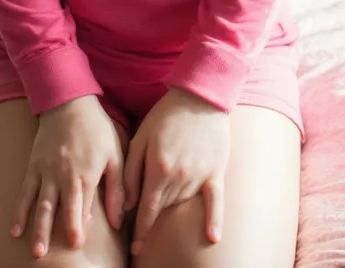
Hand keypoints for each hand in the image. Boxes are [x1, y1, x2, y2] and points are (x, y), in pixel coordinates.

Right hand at [13, 95, 125, 257]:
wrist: (69, 101)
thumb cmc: (96, 128)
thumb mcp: (114, 153)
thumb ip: (117, 186)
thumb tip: (120, 218)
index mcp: (87, 172)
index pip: (83, 204)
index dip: (81, 224)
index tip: (78, 243)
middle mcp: (65, 174)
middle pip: (61, 208)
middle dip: (58, 231)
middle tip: (54, 254)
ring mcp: (46, 171)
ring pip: (42, 204)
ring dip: (38, 228)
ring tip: (36, 251)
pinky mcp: (34, 166)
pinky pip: (25, 192)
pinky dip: (19, 212)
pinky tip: (14, 231)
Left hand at [123, 87, 229, 256]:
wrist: (199, 97)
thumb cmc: (165, 115)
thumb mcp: (140, 138)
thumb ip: (131, 171)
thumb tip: (128, 203)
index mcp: (158, 168)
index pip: (147, 209)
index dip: (141, 231)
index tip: (136, 247)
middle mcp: (179, 177)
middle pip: (164, 209)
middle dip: (154, 221)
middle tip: (146, 236)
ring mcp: (199, 176)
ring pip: (183, 205)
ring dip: (173, 212)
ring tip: (166, 219)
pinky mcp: (216, 172)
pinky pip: (216, 202)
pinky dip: (215, 220)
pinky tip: (213, 238)